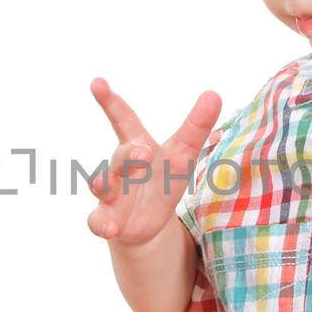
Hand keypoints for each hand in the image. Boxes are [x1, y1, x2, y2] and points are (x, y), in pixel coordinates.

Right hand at [86, 78, 220, 246]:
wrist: (149, 221)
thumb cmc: (164, 178)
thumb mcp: (184, 154)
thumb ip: (196, 127)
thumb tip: (214, 93)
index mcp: (137, 146)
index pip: (124, 120)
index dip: (111, 101)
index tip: (97, 82)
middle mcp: (120, 167)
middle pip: (120, 156)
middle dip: (129, 154)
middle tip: (144, 151)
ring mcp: (111, 194)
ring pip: (102, 185)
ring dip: (104, 183)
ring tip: (106, 185)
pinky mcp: (108, 219)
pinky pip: (97, 221)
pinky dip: (101, 224)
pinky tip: (109, 229)